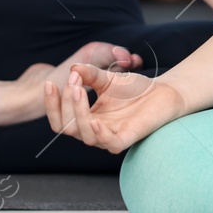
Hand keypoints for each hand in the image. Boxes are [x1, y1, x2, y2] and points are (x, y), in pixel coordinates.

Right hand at [44, 64, 185, 154]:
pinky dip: (99, 133)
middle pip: (67, 127)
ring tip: (79, 90)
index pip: (60, 119)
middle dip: (65, 104)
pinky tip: (94, 120)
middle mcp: (94, 131)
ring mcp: (110, 136)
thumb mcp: (107, 79)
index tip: (50, 83)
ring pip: (84, 135)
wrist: (162, 91)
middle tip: (73, 82)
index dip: (51, 104)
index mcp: (86, 118)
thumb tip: (72, 69)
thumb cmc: (134, 88)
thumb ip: (89, 75)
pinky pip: (108, 143)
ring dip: (77, 113)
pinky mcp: (126, 139)